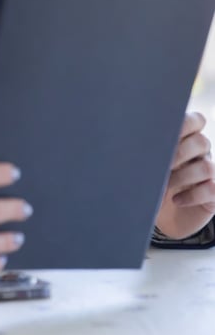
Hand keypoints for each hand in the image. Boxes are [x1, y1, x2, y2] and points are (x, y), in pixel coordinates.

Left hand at [155, 111, 214, 238]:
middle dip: (179, 153)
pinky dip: (192, 195)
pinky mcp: (214, 195)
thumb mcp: (144, 163)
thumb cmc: (149, 181)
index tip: (166, 133)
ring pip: (207, 167)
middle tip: (161, 165)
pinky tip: (176, 199)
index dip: (186, 123)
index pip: (196, 120)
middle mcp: (200, 153)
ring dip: (182, 177)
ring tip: (163, 186)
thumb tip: (129, 137)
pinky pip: (212, 189)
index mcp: (184, 139)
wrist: (161, 214)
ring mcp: (209, 173)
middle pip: (201, 142)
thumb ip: (145, 147)